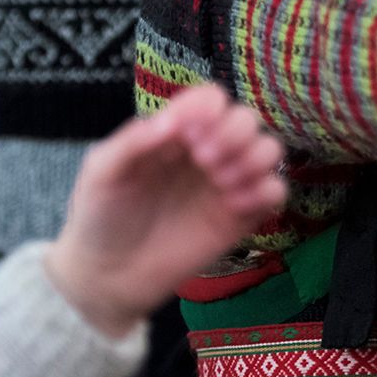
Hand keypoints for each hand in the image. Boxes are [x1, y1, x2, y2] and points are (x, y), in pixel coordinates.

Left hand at [43, 85, 285, 339]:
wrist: (107, 276)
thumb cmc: (101, 216)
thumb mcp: (101, 172)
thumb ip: (133, 140)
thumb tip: (172, 119)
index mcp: (176, 133)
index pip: (210, 99)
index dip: (208, 108)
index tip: (187, 134)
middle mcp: (207, 151)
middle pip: (246, 118)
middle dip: (233, 133)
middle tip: (203, 159)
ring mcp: (226, 184)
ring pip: (270, 149)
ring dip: (253, 158)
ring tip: (222, 182)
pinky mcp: (241, 218)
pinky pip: (275, 192)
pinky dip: (265, 191)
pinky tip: (234, 206)